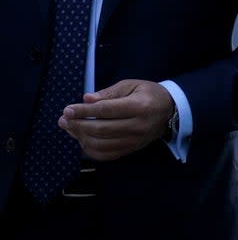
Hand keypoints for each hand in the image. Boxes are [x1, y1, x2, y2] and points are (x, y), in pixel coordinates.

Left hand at [58, 79, 174, 160]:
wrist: (171, 111)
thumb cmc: (149, 94)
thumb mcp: (132, 85)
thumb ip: (109, 92)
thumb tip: (87, 99)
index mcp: (139, 106)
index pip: (105, 110)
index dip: (84, 111)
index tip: (68, 109)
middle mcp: (137, 126)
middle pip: (101, 129)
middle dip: (78, 125)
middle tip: (64, 119)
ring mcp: (134, 140)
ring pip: (101, 144)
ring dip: (81, 137)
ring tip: (71, 128)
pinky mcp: (131, 149)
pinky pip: (106, 155)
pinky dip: (91, 150)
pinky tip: (83, 140)